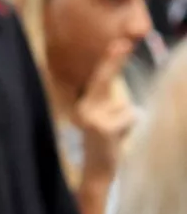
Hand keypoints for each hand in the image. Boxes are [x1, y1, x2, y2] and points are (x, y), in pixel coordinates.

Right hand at [74, 40, 134, 182]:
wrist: (98, 170)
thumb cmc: (108, 143)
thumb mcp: (108, 118)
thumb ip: (112, 100)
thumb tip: (121, 83)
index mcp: (86, 104)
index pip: (99, 79)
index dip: (110, 60)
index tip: (120, 43)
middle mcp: (84, 107)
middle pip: (104, 81)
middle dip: (114, 62)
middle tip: (123, 43)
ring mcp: (91, 117)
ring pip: (125, 106)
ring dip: (129, 119)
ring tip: (118, 134)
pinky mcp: (102, 128)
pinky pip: (128, 117)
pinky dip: (130, 127)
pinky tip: (118, 139)